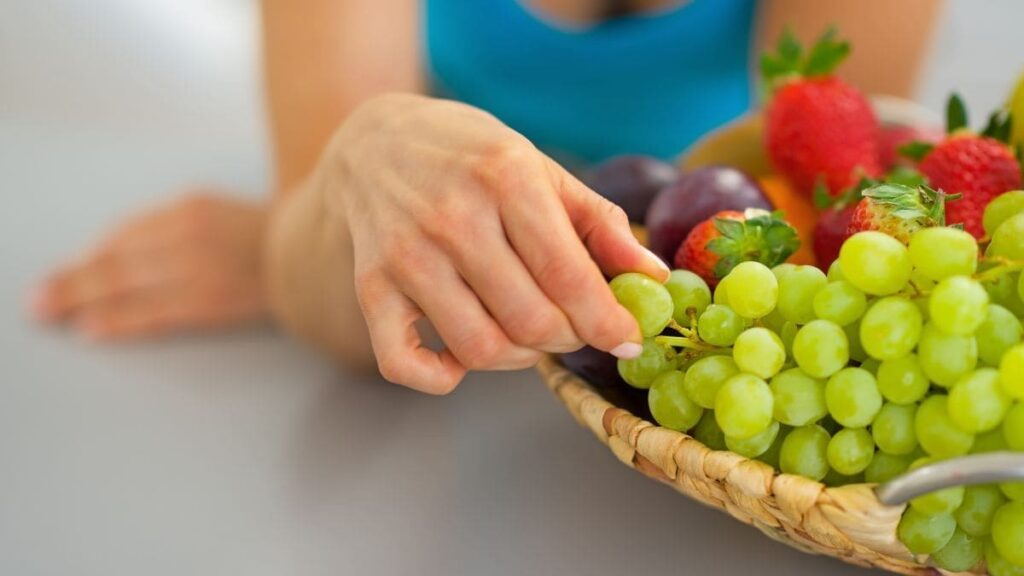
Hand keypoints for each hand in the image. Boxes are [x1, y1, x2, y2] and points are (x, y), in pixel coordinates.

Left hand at [33, 192, 267, 339]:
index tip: (58, 278)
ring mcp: (201, 269)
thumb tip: (114, 256)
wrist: (318, 253)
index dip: (85, 260)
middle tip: (37, 303)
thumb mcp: (215, 215)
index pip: (121, 238)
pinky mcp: (215, 301)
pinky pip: (157, 314)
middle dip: (71, 283)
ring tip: (52, 316)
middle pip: (115, 262)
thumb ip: (171, 231)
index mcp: (188, 210)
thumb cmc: (266, 238)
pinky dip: (121, 322)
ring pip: (127, 287)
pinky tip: (94, 330)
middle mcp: (188, 236)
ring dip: (82, 302)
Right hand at [320, 94, 668, 392]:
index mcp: (506, 178)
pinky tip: (461, 358)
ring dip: (519, 358)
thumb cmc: (472, 156)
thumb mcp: (541, 169)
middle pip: (530, 321)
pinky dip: (441, 377)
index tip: (628, 340)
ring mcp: (406, 255)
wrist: (377, 141)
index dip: (607, 322)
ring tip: (527, 333)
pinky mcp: (370, 285)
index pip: (568, 276)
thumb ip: (600, 225)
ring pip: (479, 348)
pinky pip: (403, 362)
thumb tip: (655, 278)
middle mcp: (452, 217)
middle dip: (568, 338)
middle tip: (572, 326)